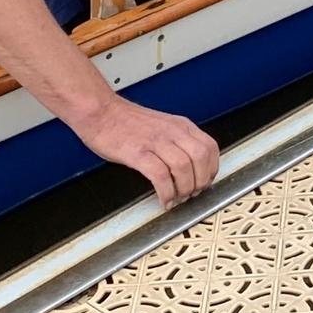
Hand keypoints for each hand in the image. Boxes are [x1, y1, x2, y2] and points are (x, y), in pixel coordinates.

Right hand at [72, 95, 220, 205]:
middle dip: (201, 181)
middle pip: (201, 158)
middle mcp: (172, 132)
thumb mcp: (162, 125)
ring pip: (183, 168)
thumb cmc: (127, 121)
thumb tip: (190, 166)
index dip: (212, 168)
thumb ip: (177, 141)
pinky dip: (166, 192)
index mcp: (180, 125)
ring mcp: (155, 142)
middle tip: (192, 194)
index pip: (210, 147)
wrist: (101, 112)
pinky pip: (160, 175)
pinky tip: (163, 200)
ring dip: (184, 189)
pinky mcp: (138, 153)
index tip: (206, 181)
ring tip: (177, 199)